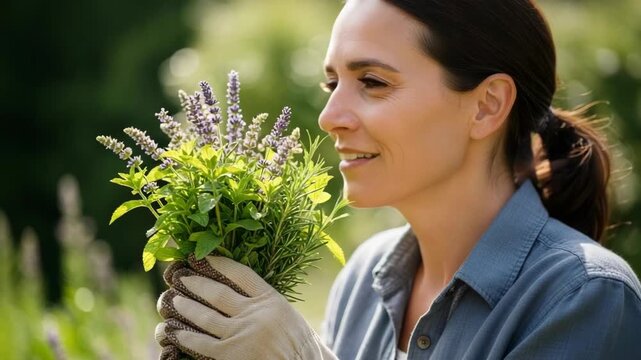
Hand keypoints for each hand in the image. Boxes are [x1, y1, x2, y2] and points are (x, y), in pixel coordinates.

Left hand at [155, 255, 336, 359]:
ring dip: (187, 307)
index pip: (241, 274)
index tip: (205, 257)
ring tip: (174, 300)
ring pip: (205, 317)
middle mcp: (255, 314)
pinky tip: (174, 331)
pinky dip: (186, 336)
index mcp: (272, 300)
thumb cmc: (300, 347)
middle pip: (218, 293)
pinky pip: (202, 343)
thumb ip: (267, 304)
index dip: (220, 264)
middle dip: (196, 283)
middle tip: (180, 277)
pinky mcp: (231, 355)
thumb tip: (241, 291)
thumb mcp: (288, 316)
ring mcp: (241, 334)